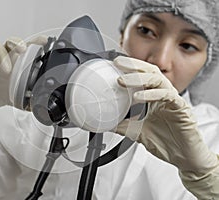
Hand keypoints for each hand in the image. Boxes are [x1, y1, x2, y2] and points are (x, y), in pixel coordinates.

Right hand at [0, 36, 47, 147]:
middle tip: (23, 49)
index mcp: (15, 62)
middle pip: (12, 43)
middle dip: (19, 44)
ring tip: (7, 70)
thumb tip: (35, 107)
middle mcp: (4, 56)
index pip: (26, 49)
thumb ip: (22, 100)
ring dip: (3, 57)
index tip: (44, 42)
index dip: (35, 43)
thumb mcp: (10, 96)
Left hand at [113, 56, 218, 197]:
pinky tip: (138, 96)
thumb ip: (123, 125)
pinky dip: (151, 94)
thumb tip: (105, 123)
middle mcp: (164, 95)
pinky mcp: (181, 108)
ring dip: (139, 77)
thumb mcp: (137, 132)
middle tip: (117, 63)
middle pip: (150, 71)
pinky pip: (167, 95)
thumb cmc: (166, 142)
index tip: (113, 65)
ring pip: (158, 80)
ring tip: (122, 80)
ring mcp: (173, 100)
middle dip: (133, 65)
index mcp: (154, 97)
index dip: (129, 69)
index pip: (142, 76)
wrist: (184, 157)